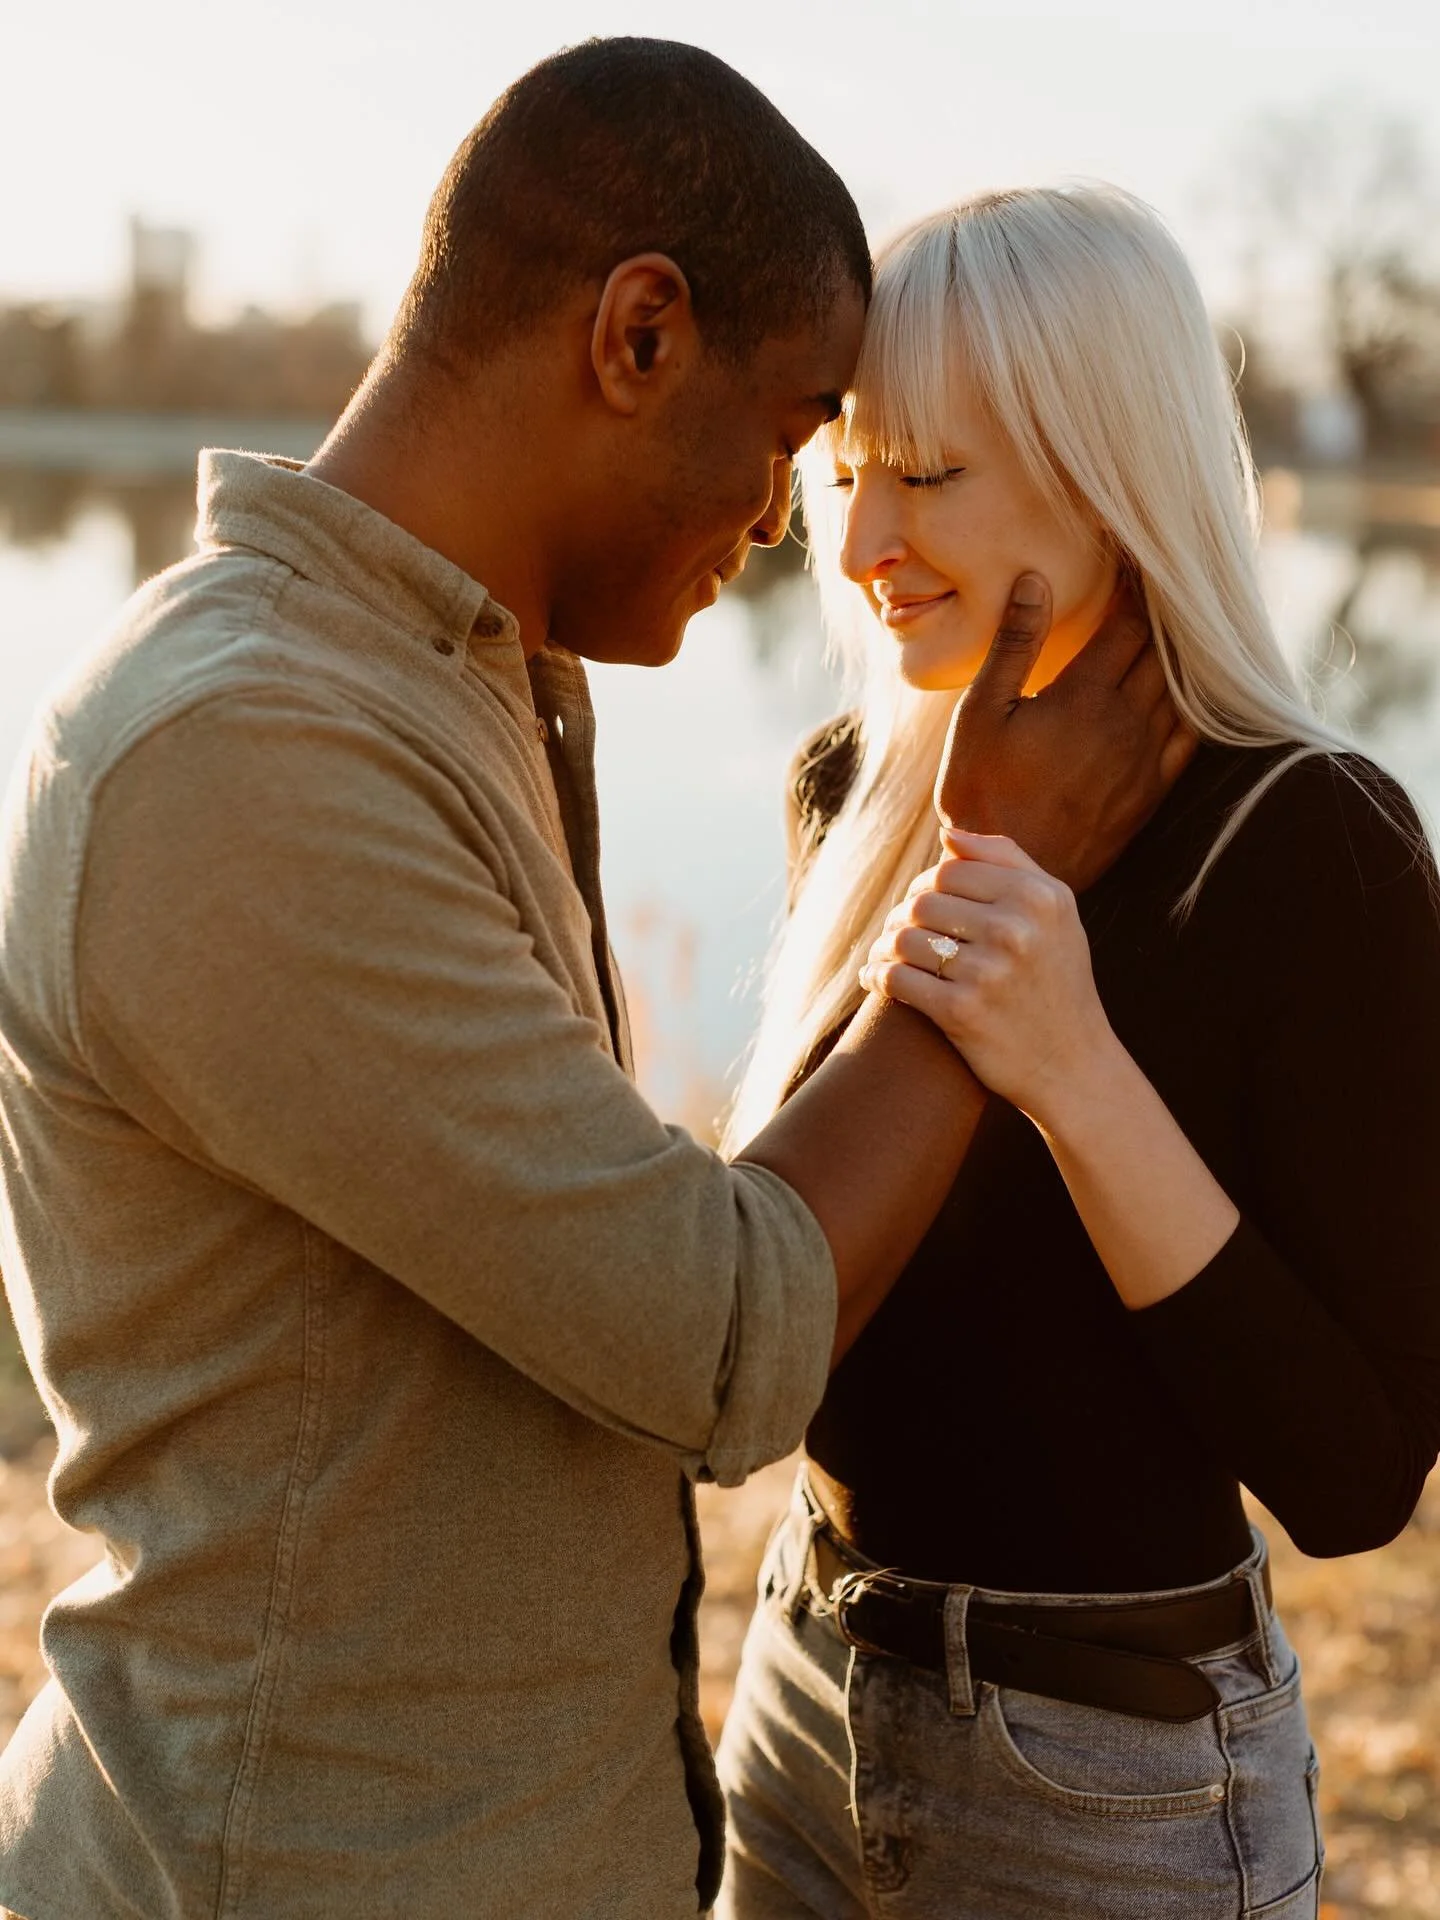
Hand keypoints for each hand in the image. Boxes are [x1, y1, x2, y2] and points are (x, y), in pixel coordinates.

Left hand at [859, 829, 1119, 1127]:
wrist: (1073, 1066)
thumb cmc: (1058, 981)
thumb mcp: (1056, 913)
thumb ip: (1008, 861)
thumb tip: (948, 834)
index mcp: (1038, 897)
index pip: (949, 869)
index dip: (925, 886)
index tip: (921, 905)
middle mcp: (1016, 929)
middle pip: (922, 902)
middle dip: (902, 917)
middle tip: (899, 934)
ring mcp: (989, 971)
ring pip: (902, 938)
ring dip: (883, 948)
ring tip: (885, 957)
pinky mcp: (962, 1011)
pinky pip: (896, 978)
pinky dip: (877, 977)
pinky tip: (876, 980)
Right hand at [935, 574, 1195, 892]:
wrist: (1010, 870)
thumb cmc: (981, 791)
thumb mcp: (981, 713)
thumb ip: (1014, 645)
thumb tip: (1034, 581)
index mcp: (1085, 695)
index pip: (1129, 624)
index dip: (1136, 590)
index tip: (1135, 566)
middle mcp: (1127, 722)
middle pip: (1163, 652)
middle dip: (1162, 619)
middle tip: (1160, 591)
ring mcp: (1145, 760)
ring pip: (1181, 691)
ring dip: (1179, 658)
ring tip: (1174, 633)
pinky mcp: (1151, 792)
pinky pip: (1190, 738)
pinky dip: (1192, 707)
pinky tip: (1184, 694)